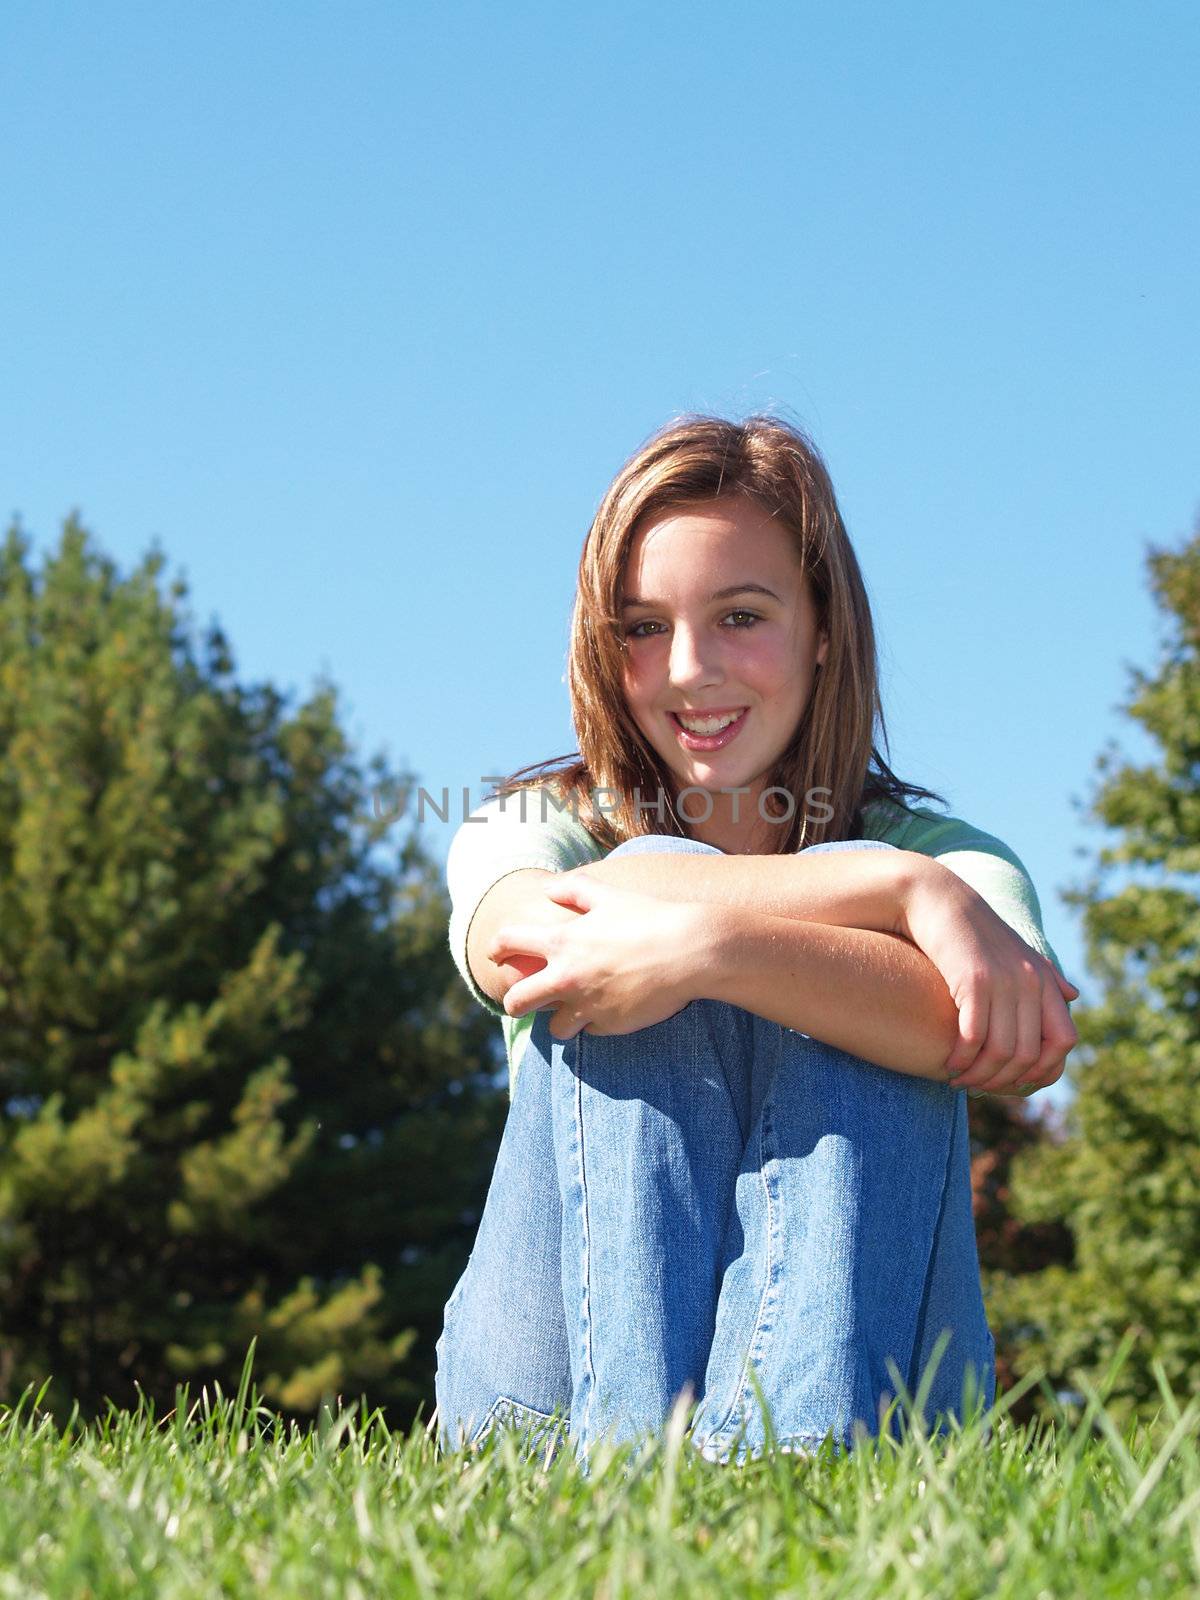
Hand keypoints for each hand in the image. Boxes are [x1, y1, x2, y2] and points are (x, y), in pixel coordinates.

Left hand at [485, 869, 699, 1040]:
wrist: (691, 951)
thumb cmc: (651, 918)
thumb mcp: (610, 895)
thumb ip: (575, 890)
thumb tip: (549, 887)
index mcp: (562, 941)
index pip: (508, 942)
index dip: (495, 947)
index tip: (495, 955)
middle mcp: (566, 977)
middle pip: (517, 1002)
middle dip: (514, 1003)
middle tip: (522, 1001)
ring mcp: (587, 1005)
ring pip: (553, 1029)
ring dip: (559, 1021)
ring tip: (571, 1013)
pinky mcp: (609, 1025)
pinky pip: (592, 1031)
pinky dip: (598, 1022)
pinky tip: (612, 1010)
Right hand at [899, 862, 1079, 1095]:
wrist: (938, 900)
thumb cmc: (976, 933)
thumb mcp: (1018, 952)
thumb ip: (1048, 977)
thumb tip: (1075, 996)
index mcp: (1045, 980)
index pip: (1064, 1040)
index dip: (1044, 1067)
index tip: (1016, 1079)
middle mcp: (1031, 981)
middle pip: (1028, 1054)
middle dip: (1003, 1080)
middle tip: (981, 1087)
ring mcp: (1004, 980)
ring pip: (1001, 1051)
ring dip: (980, 1075)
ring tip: (960, 1081)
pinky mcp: (974, 980)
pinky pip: (974, 1035)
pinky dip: (962, 1058)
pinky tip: (950, 1065)